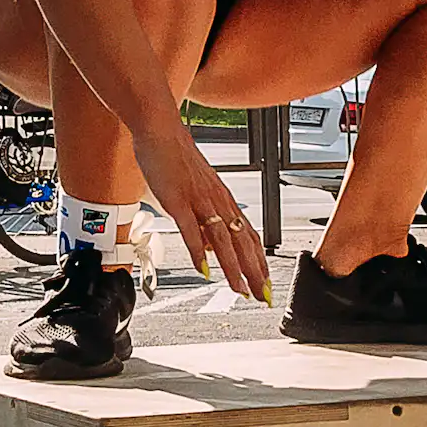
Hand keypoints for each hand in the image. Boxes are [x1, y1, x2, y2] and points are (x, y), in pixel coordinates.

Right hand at [130, 121, 271, 298]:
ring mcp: (199, 201)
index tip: (266, 282)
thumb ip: (205, 220)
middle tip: (263, 295)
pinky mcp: (178, 200)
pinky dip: (198, 252)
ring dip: (233, 268)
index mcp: (223, 199)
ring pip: (222, 240)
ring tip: (239, 289)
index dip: (259, 261)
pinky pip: (191, 230)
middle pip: (242, 242)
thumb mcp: (197, 191)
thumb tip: (209, 248)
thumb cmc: (176, 157)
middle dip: (254, 272)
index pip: (248, 236)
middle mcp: (217, 201)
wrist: (160, 130)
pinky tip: (203, 270)